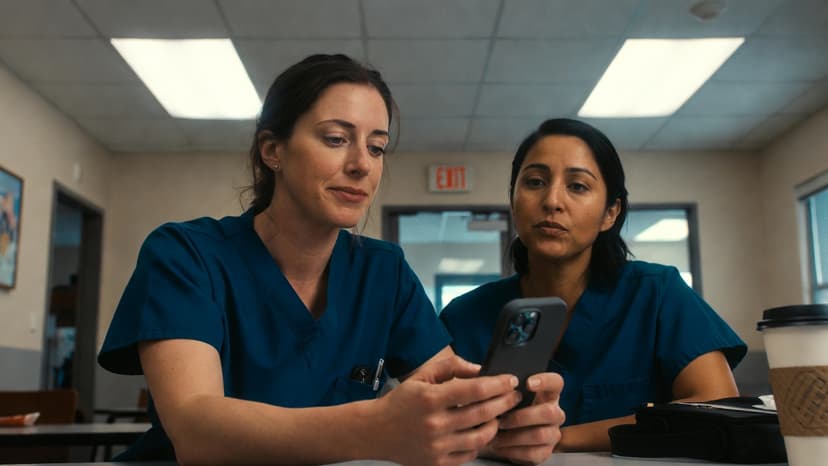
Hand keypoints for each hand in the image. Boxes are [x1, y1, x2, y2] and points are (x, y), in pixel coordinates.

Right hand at [374, 355, 522, 465]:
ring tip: (500, 415)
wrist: (375, 432)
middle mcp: (435, 424)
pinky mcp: (437, 463)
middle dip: (505, 402)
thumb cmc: (401, 402)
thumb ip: (451, 367)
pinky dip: (480, 443)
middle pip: (482, 413)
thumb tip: (480, 369)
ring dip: (496, 424)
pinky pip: (470, 454)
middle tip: (514, 396)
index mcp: (431, 398)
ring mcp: (437, 446)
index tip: (510, 380)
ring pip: (480, 437)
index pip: (475, 390)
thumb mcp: (422, 376)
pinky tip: (483, 431)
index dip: (498, 384)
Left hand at [485, 372, 564, 464]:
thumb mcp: (508, 397)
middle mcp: (555, 413)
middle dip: (522, 416)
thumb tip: (490, 380)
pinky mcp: (545, 451)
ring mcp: (552, 433)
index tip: (527, 383)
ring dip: (514, 436)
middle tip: (502, 420)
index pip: (556, 382)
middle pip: (549, 412)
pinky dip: (512, 450)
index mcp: (547, 394)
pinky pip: (533, 453)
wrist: (505, 437)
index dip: (545, 381)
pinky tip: (500, 446)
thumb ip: (505, 388)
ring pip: (540, 434)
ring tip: (496, 435)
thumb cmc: (506, 411)